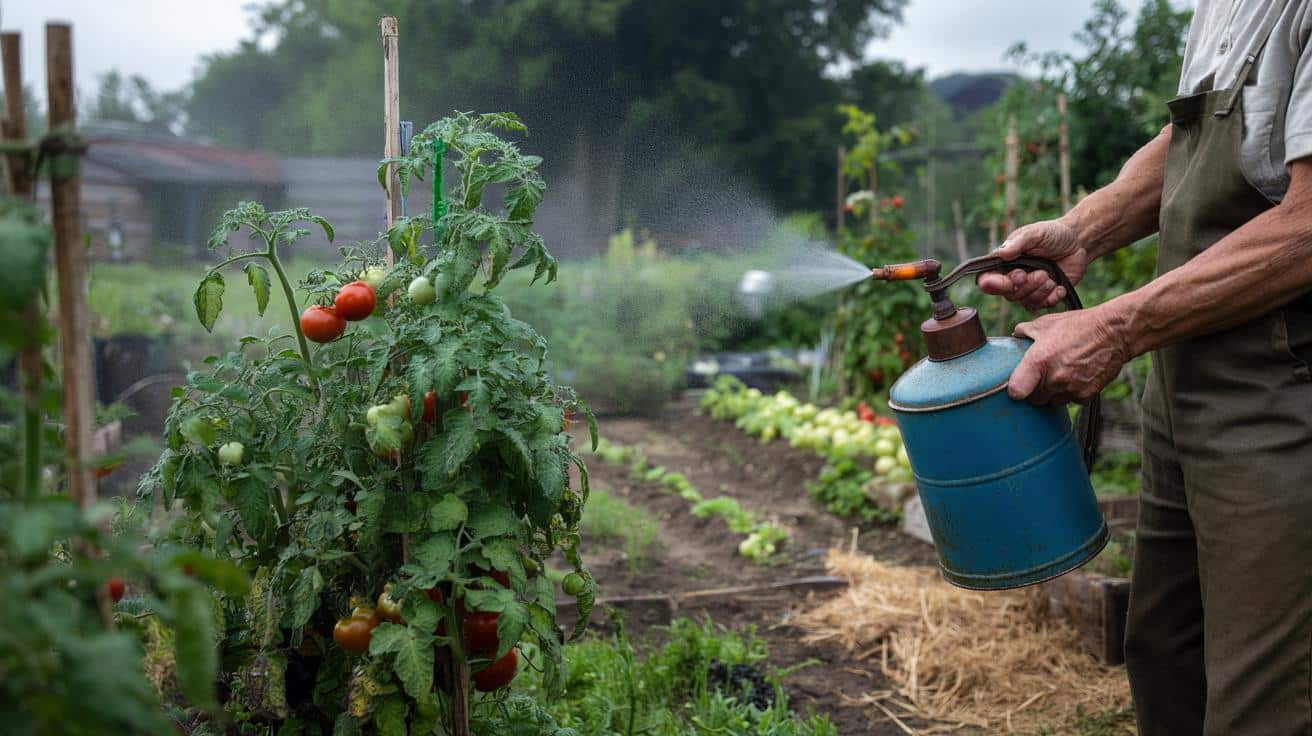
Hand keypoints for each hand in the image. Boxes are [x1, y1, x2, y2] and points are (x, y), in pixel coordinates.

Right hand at [978, 220, 1089, 309]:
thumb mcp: (1035, 233)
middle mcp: (1013, 278)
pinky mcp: (1044, 296)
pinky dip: (1051, 298)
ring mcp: (1029, 289)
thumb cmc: (1053, 234)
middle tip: (1041, 274)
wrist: (1078, 242)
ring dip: (1040, 291)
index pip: (987, 280)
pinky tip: (1060, 286)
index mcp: (1004, 263)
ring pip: (1026, 302)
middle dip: (1025, 286)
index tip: (1009, 281)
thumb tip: (1001, 253)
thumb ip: (1018, 242)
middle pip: (1009, 294)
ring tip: (1050, 276)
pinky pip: (1042, 306)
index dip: (993, 285)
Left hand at [1008, 305, 1130, 404]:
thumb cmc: (1078, 326)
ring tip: (1060, 375)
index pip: (1016, 391)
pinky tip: (1075, 377)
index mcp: (1039, 360)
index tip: (1017, 385)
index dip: (1015, 390)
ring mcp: (1071, 388)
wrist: (1114, 332)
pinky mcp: (1086, 395)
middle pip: (1035, 399)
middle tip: (1041, 377)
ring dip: (1053, 393)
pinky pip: (1071, 401)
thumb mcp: (1046, 323)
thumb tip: (1014, 336)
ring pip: (1052, 402)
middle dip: (1035, 390)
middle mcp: (1054, 378)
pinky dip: (1070, 393)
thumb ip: (1024, 332)